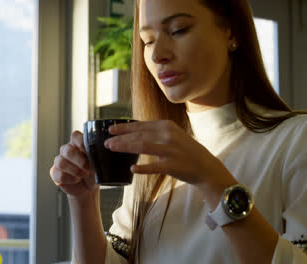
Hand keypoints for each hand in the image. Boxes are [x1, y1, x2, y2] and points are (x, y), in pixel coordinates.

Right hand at [50, 131, 97, 199]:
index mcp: (78, 144)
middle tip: (88, 168)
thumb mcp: (98, 162)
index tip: (88, 151)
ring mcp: (59, 161)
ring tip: (84, 175)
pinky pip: (59, 174)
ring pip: (61, 162)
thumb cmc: (94, 172)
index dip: (80, 142)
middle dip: (79, 161)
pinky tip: (77, 180)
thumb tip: (98, 149)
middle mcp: (67, 150)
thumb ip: (96, 154)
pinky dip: (70, 179)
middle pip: (67, 150)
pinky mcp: (55, 173)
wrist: (89, 187)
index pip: (75, 136)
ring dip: (75, 170)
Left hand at [103, 120, 230, 188]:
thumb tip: (131, 133)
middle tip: (106, 142)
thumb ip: (153, 133)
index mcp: (166, 126)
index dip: (124, 127)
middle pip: (138, 135)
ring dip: (125, 147)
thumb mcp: (170, 136)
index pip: (140, 125)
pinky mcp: (174, 165)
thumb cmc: (184, 152)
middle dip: (120, 138)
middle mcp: (168, 135)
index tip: (110, 129)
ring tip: (112, 148)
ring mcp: (171, 150)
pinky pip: (155, 167)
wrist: (206, 166)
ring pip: (143, 146)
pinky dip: (143, 168)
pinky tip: (133, 169)